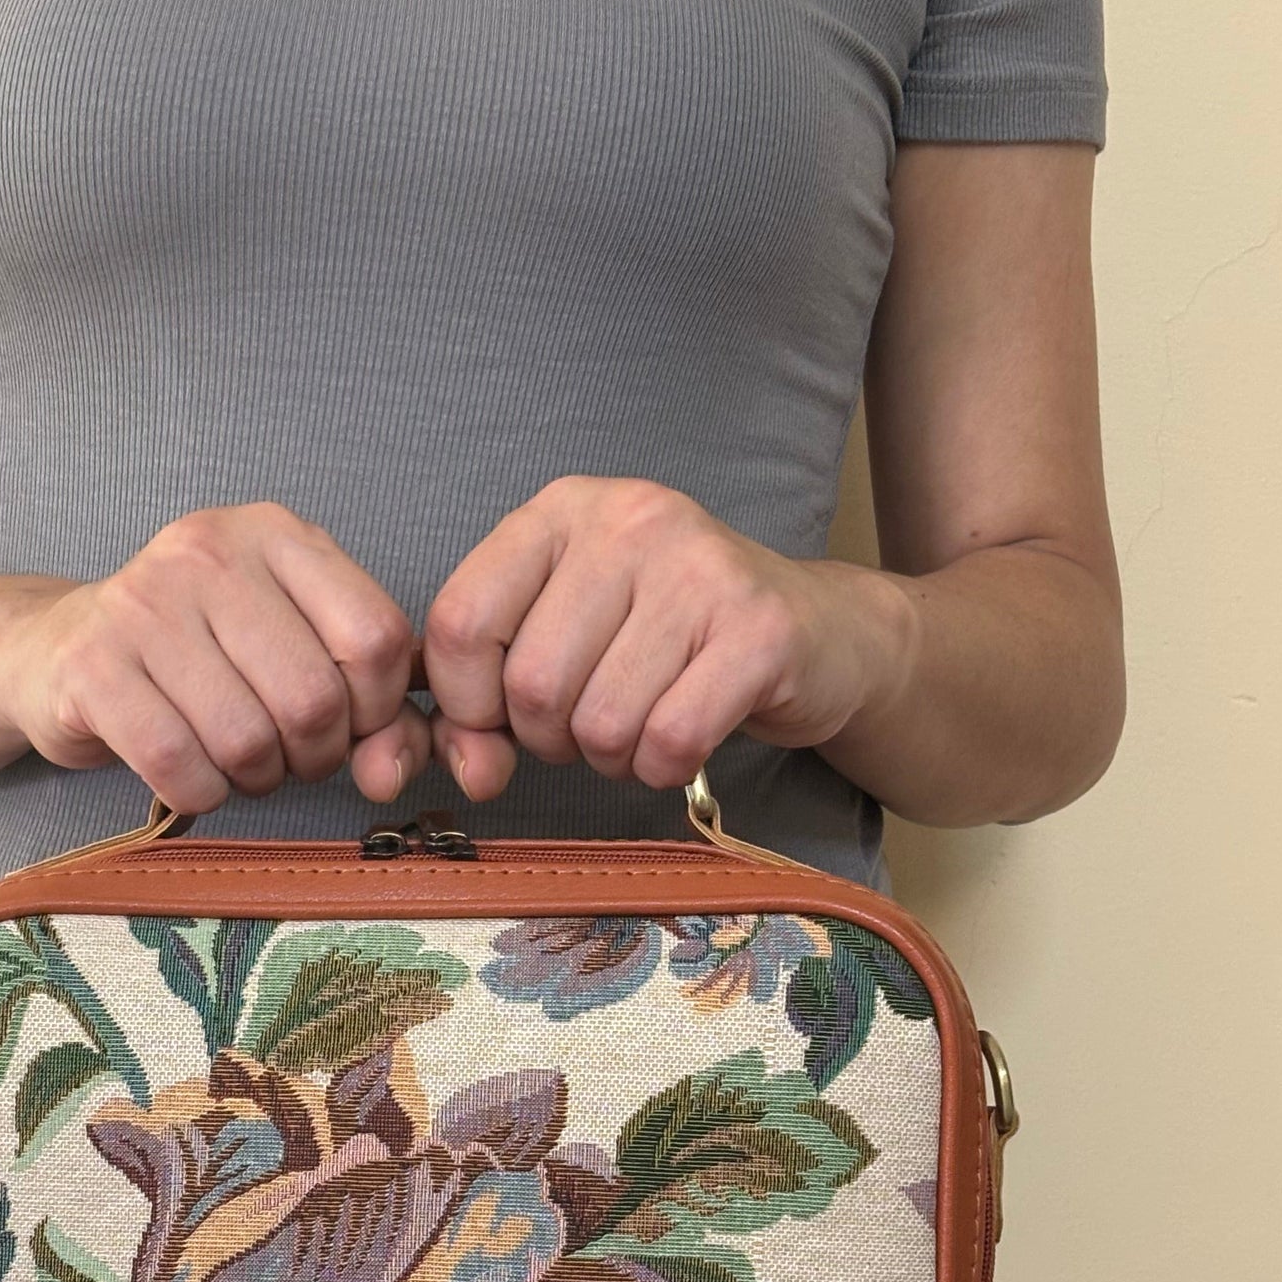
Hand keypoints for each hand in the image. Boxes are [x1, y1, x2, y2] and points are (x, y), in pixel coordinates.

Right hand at [0, 502, 433, 812]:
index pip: (376, 638)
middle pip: (314, 698)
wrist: (56, 652)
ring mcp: (142, 604)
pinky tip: (189, 772)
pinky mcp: (91, 667)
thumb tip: (395, 769)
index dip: (377, 709)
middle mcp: (208, 551)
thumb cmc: (198, 659)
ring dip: (254, 779)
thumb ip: (372, 707)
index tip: (346, 724)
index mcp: (275, 534)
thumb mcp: (292, 650)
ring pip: (248, 739)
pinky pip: (180, 765)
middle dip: (312, 756)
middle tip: (285, 755)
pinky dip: (200, 792)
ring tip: (235, 760)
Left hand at [411, 475, 909, 795]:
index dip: (467, 704)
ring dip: (613, 758)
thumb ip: (492, 698)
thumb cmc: (672, 642)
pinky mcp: (759, 629)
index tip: (500, 725)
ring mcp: (700, 568)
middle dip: (553, 739)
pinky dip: (663, 768)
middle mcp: (630, 521)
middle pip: (533, 685)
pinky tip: (681, 744)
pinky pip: (669, 740)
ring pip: (601, 723)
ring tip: (644, 725)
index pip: (461, 621)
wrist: (819, 635)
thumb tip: (468, 770)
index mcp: (563, 511)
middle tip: (594, 723)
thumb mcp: (570, 634)